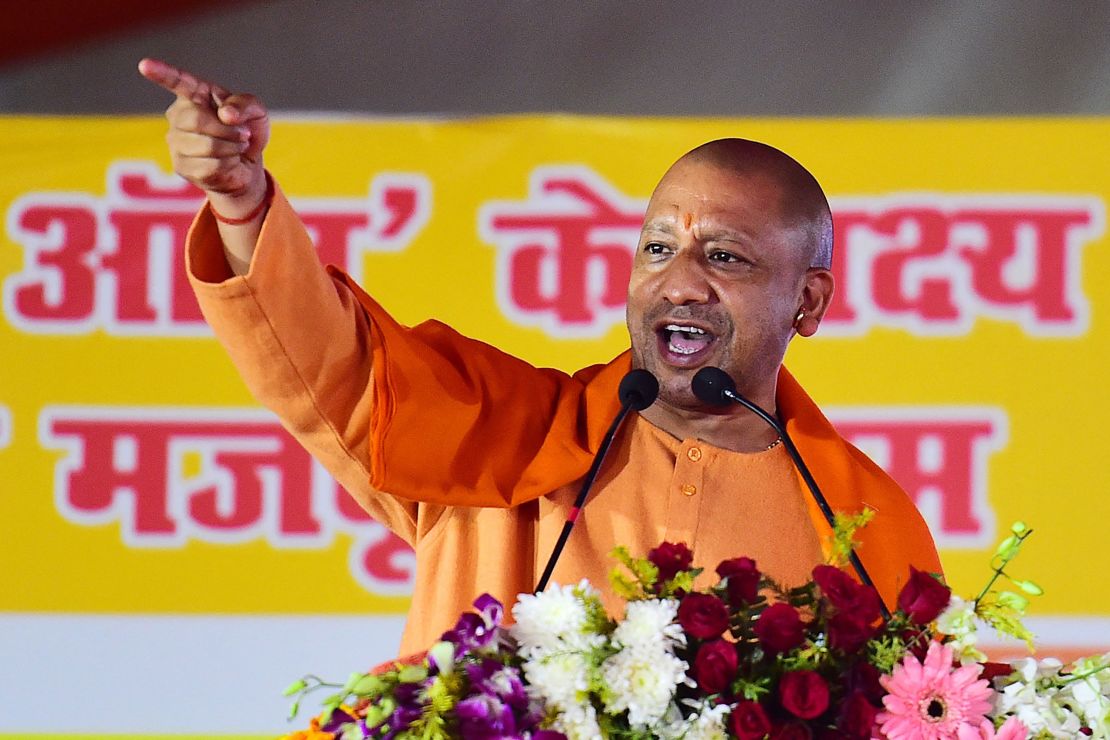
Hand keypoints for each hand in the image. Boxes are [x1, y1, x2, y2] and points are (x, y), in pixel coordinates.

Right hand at [138, 58, 269, 214]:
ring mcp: (176, 142)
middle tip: (243, 135)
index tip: (145, 65)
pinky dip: (228, 164)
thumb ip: (245, 105)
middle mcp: (178, 115)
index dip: (162, 73)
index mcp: (195, 94)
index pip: (177, 82)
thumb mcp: (256, 112)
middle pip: (196, 120)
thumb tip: (226, 114)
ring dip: (231, 147)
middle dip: (228, 130)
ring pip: (205, 145)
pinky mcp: (181, 166)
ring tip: (237, 147)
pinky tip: (228, 161)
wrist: (247, 165)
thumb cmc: (246, 131)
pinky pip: (209, 166)